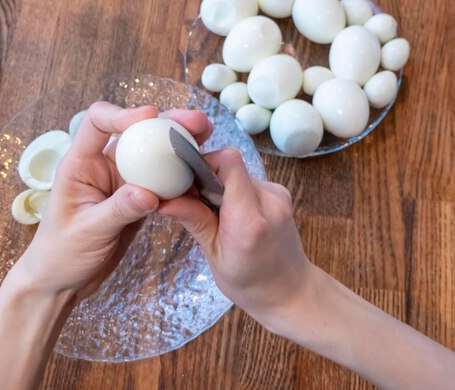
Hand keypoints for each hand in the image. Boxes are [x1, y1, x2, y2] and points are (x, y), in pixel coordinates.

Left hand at [13, 101, 212, 301]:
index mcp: (80, 164)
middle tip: (197, 123)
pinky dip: (179, 177)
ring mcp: (121, 183)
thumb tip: (150, 193)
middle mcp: (102, 167)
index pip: (97, 122)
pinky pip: (160, 182)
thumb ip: (118, 210)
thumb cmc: (61, 254)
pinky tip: (199, 174)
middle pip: (134, 134)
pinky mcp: (136, 200)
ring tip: (206, 139)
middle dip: (165, 124)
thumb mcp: (88, 231)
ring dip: (177, 147)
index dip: (122, 114)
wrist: (63, 281)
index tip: (151, 117)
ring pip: (152, 157)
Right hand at [159, 147, 311, 323]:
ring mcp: (278, 194)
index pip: (228, 162)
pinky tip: (230, 215)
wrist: (291, 292)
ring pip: (237, 172)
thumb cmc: (250, 283)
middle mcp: (268, 199)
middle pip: (230, 165)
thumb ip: (194, 220)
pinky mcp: (280, 193)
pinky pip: (247, 181)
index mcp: (248, 218)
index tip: (187, 181)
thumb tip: (163, 200)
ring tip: (214, 214)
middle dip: (206, 178)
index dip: (203, 163)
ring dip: (220, 185)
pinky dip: (233, 191)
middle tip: (194, 202)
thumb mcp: (214, 255)